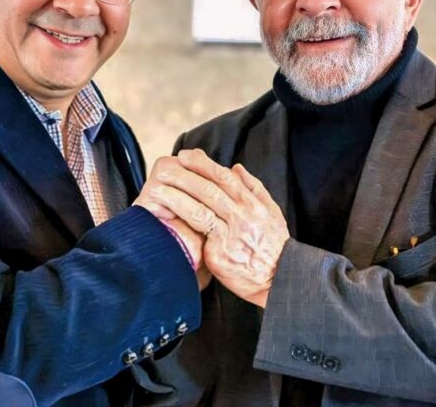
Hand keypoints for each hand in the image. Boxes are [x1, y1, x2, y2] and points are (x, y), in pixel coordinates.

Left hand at [139, 149, 289, 307]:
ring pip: (201, 208)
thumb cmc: (272, 246)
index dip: (204, 164)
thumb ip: (254, 189)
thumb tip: (236, 168)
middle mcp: (242, 216)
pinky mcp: (219, 252)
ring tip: (157, 188)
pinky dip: (181, 219)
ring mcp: (230, 234)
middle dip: (185, 175)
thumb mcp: (272, 213)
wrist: (278, 279)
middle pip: (210, 189)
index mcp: (254, 204)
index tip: (186, 156)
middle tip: (166, 167)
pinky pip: (197, 231)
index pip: (225, 178)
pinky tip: (165, 214)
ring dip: (177, 196)